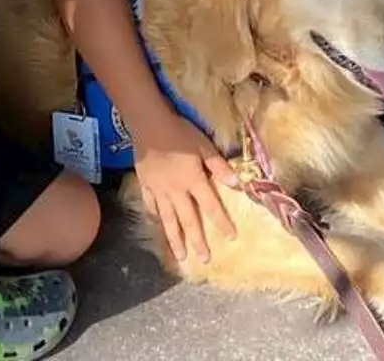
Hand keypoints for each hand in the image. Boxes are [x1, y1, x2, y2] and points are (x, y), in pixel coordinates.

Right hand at [131, 111, 238, 262]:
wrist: (148, 125)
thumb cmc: (180, 133)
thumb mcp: (204, 145)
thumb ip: (219, 166)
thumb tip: (237, 184)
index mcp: (193, 181)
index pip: (211, 206)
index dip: (222, 222)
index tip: (231, 237)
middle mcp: (176, 191)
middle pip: (188, 220)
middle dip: (197, 241)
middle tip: (204, 259)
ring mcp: (158, 191)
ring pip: (168, 220)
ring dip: (175, 239)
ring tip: (180, 256)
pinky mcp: (145, 186)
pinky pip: (151, 207)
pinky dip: (155, 219)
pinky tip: (158, 227)